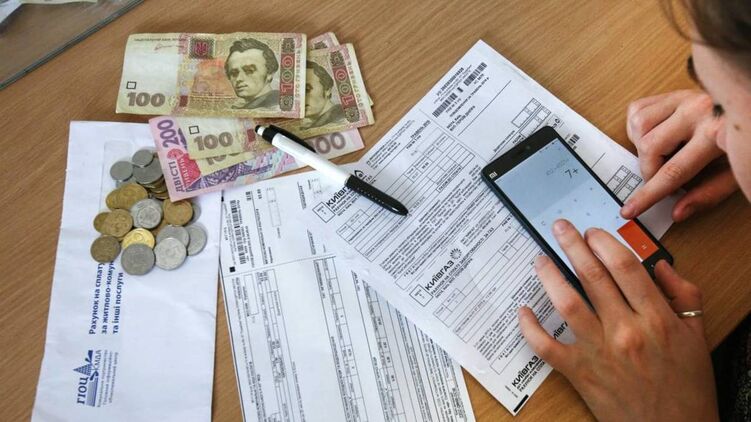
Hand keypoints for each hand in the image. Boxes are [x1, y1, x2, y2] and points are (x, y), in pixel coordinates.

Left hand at [519, 219, 717, 421]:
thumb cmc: (687, 385)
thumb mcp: (698, 335)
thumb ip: (683, 294)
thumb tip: (660, 264)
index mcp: (656, 317)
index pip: (624, 266)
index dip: (604, 242)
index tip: (592, 231)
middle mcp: (625, 330)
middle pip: (592, 276)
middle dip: (572, 246)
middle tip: (559, 228)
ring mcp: (598, 351)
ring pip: (566, 303)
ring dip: (549, 276)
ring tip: (540, 259)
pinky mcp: (579, 373)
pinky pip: (546, 346)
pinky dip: (530, 327)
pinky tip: (523, 310)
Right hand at [621, 90, 736, 220]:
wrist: (750, 108)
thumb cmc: (743, 141)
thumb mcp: (735, 172)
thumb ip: (708, 194)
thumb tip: (678, 212)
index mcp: (714, 133)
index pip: (673, 171)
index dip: (649, 195)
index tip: (631, 209)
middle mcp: (696, 111)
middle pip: (650, 147)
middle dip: (648, 170)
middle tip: (657, 177)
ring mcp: (682, 98)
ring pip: (639, 126)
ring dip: (641, 146)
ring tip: (660, 153)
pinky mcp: (672, 93)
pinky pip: (637, 110)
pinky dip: (638, 128)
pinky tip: (655, 135)